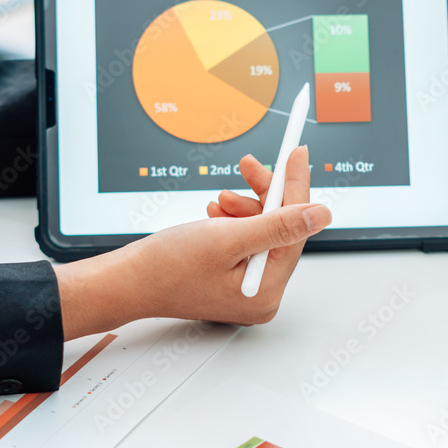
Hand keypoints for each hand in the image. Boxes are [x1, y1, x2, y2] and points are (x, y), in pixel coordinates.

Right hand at [57, 146, 329, 339]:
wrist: (126, 281)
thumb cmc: (165, 267)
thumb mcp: (227, 238)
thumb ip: (279, 225)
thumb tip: (322, 214)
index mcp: (266, 290)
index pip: (296, 229)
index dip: (295, 187)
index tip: (296, 153)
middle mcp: (262, 294)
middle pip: (281, 230)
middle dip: (265, 196)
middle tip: (250, 166)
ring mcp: (247, 288)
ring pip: (263, 231)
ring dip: (246, 207)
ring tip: (220, 200)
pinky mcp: (233, 279)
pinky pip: (246, 240)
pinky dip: (234, 221)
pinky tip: (216, 214)